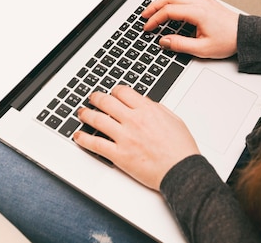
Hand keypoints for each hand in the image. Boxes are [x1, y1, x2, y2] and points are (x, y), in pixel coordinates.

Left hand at [73, 86, 199, 189]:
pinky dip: (83, 139)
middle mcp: (133, 120)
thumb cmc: (180, 148)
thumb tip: (143, 102)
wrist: (182, 170)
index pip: (122, 92)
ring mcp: (125, 137)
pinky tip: (78, 136)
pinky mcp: (119, 155)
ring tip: (81, 113)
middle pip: (106, 102)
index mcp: (147, 110)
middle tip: (92, 98)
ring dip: (86, 114)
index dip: (113, 91)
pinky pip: (96, 144)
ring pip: (97, 120)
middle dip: (96, 98)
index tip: (111, 93)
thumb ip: (156, 108)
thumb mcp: (173, 119)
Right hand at [142, 0, 239, 58]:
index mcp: (197, 12)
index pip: (168, 11)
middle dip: (154, 6)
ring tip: (153, 9)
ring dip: (162, 0)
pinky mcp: (205, 0)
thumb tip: (164, 41)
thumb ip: (180, 45)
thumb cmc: (228, 41)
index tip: (148, 27)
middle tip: (144, 16)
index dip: (155, 19)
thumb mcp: (202, 49)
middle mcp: (199, 2)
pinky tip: (169, 4)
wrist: (245, 34)